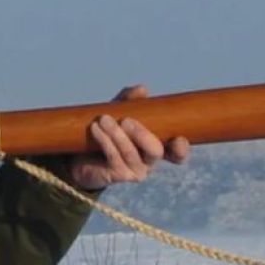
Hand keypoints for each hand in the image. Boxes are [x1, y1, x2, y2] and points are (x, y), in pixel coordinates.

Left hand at [66, 85, 189, 190]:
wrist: (82, 156)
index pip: (177, 154)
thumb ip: (131, 101)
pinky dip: (105, 141)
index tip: (178, 139)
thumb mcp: (120, 112)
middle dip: (142, 135)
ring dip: (116, 134)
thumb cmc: (109, 131)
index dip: (181, 149)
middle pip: (155, 152)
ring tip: (104, 119)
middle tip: (126, 120)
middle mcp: (150, 161)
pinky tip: (96, 128)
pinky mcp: (118, 176)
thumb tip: (142, 89)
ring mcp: (135, 171)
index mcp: (157, 147)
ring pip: (130, 153)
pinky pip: (114, 157)